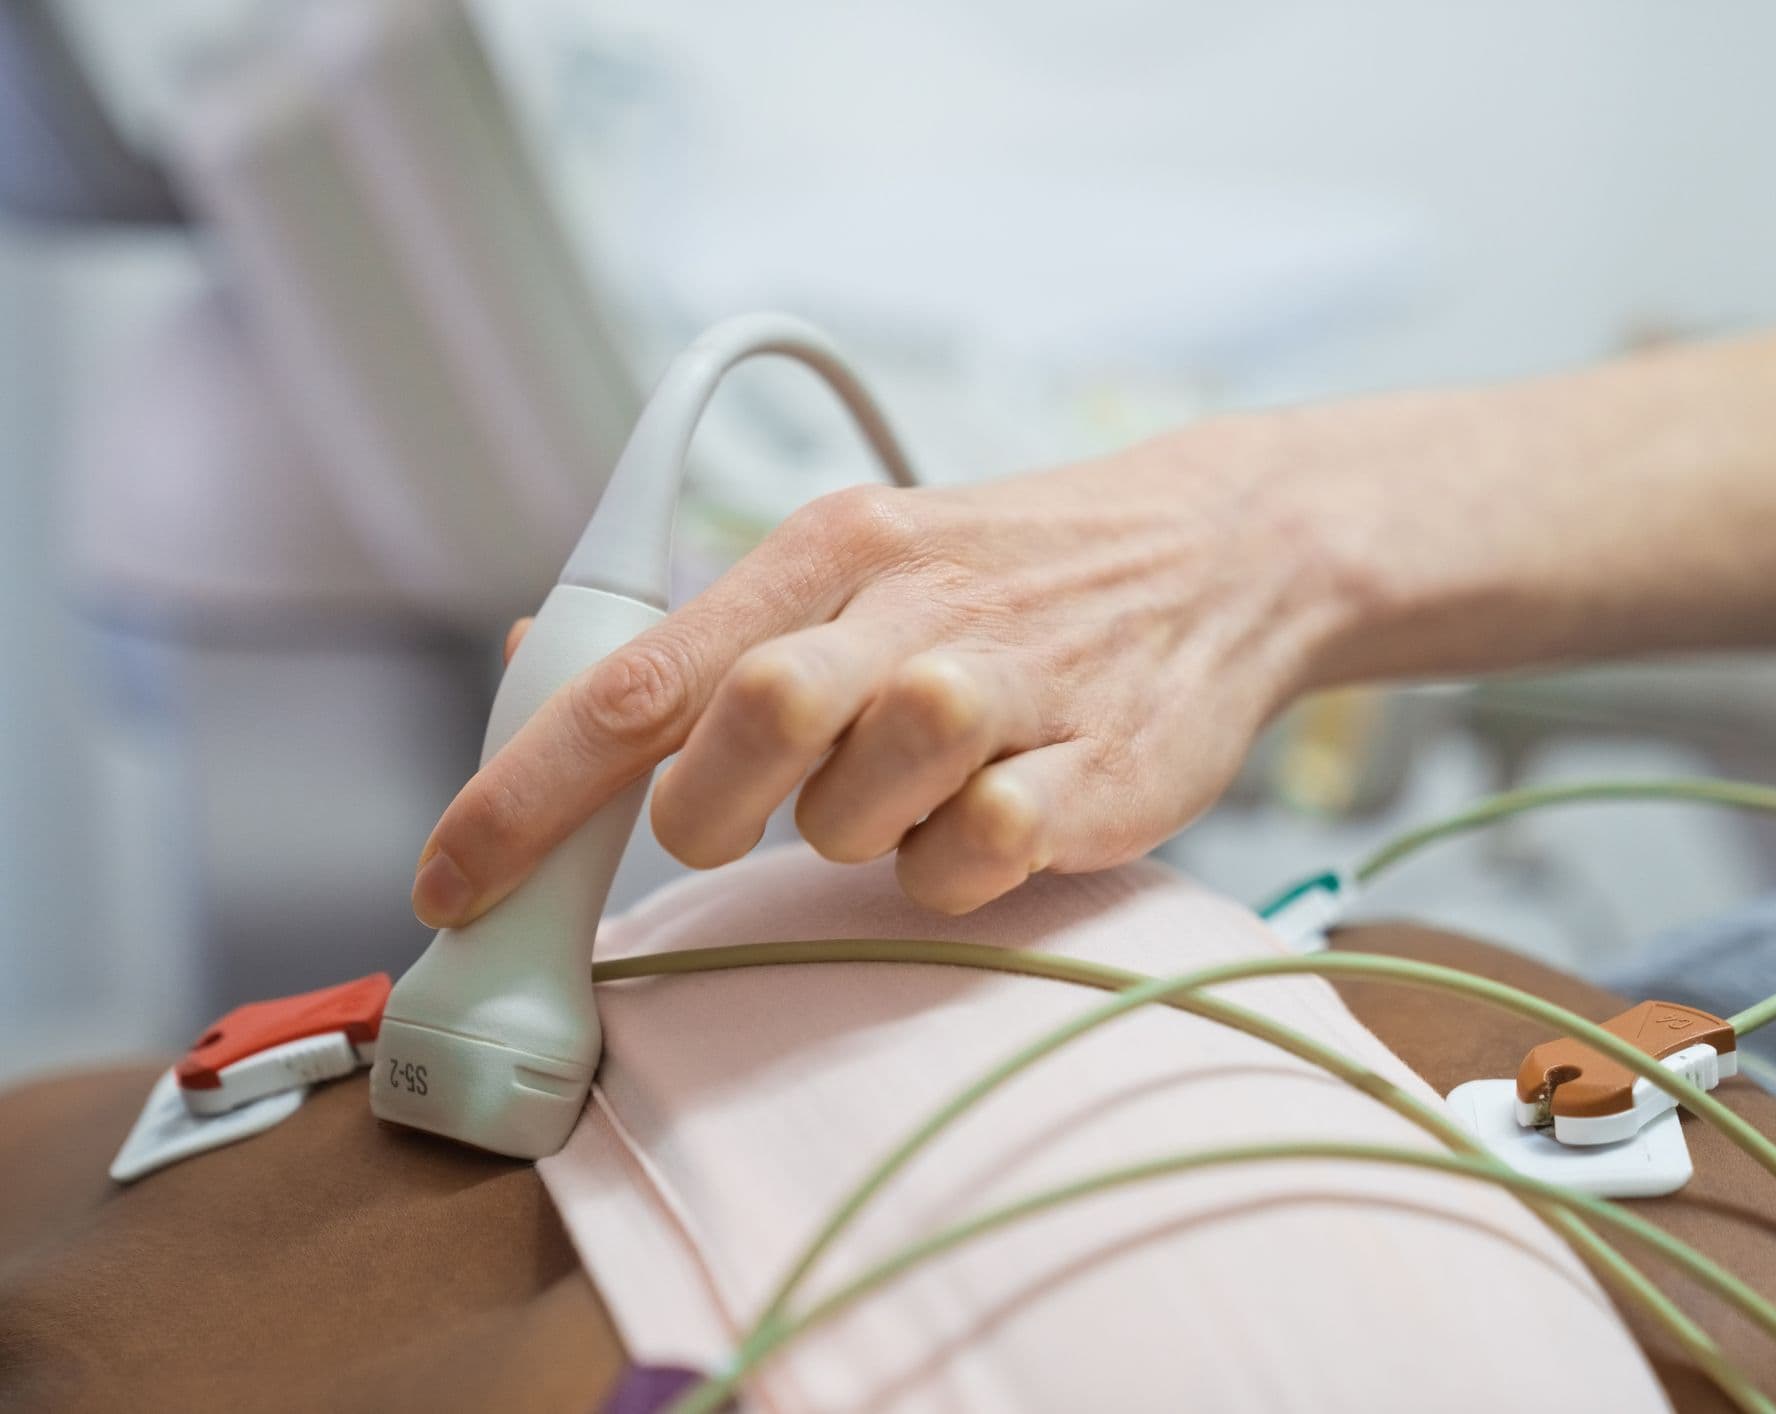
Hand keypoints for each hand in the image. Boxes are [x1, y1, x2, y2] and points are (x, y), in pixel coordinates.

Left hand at [411, 416, 1340, 922]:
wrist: (1221, 552)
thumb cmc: (1008, 577)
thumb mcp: (859, 559)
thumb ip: (714, 637)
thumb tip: (536, 683)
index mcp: (830, 546)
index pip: (641, 675)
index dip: (526, 793)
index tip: (450, 883)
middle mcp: (913, 603)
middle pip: (753, 721)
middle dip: (713, 807)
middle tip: (731, 824)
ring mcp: (1016, 686)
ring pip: (865, 806)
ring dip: (858, 831)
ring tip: (911, 790)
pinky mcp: (1102, 774)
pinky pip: (974, 860)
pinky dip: (955, 867)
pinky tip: (991, 815)